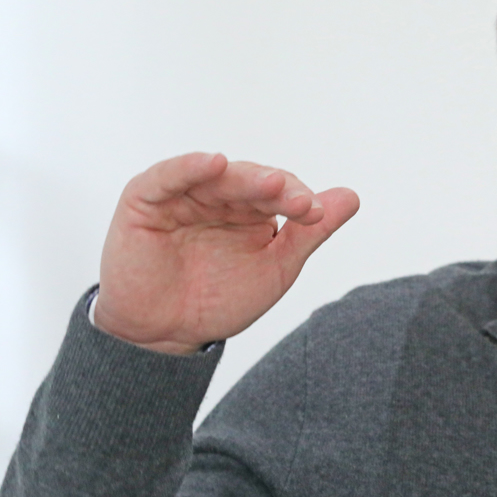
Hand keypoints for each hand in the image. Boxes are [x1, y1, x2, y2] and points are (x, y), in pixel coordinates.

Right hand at [94, 152, 359, 354]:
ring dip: (245, 178)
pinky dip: (190, 167)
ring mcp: (182, 194)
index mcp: (251, 208)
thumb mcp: (275, 268)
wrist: (165, 333)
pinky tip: (215, 163)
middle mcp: (219, 196)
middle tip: (299, 202)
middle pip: (251, 181)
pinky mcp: (145, 199)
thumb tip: (351, 197)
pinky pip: (167, 176)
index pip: (280, 192)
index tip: (316, 215)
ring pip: (217, 177)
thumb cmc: (218, 300)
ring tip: (272, 183)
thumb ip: (309, 233)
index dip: (298, 200)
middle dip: (277, 189)